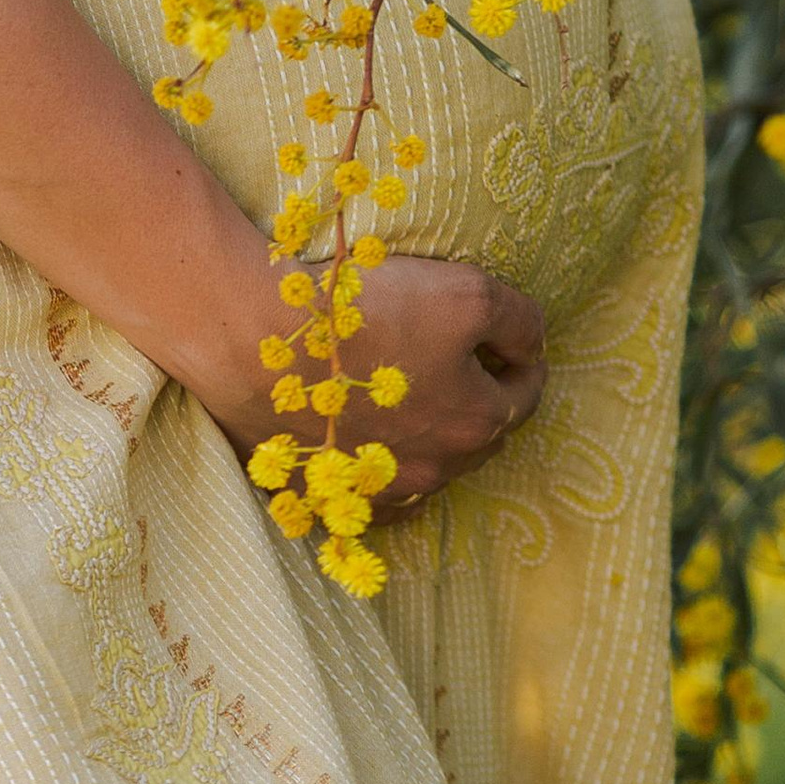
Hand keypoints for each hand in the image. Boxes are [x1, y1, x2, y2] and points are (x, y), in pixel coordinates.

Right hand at [188, 254, 546, 515]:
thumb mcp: (465, 291)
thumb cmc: (364, 309)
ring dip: (429, 430)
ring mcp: (378, 489)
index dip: (520, 357)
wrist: (252, 337)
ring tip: (408, 388)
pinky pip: (370, 490)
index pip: (524, 393)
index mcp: (475, 422)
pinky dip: (378, 465)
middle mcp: (434, 469)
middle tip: (459, 355)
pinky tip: (366, 435)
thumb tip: (532, 346)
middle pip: (477, 433)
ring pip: (426, 462)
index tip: (507, 336)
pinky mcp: (325, 491)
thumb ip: (518, 320)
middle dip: (479, 396)